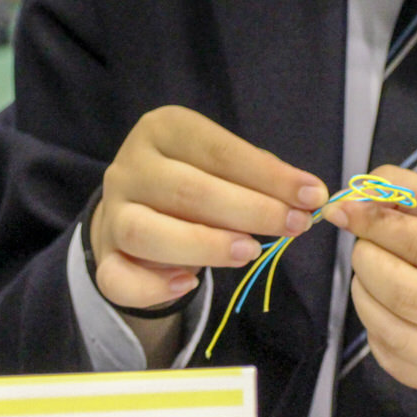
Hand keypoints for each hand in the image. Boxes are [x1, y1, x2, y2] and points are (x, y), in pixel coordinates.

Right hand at [90, 106, 327, 310]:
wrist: (137, 206)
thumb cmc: (194, 178)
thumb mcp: (223, 163)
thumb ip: (259, 175)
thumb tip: (307, 195)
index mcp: (163, 129)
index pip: (217, 150)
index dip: (268, 175)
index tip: (312, 195)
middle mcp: (130, 166)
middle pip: (186, 190)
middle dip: (248, 210)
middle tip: (293, 226)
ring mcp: (111, 212)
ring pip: (144, 231)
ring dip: (203, 244)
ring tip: (249, 253)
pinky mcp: (103, 256)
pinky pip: (116, 278)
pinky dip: (153, 286)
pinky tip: (190, 284)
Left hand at [327, 165, 416, 393]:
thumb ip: (411, 193)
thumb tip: (352, 199)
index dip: (373, 225)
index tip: (346, 210)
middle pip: (407, 294)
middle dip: (368, 262)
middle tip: (364, 243)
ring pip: (396, 335)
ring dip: (365, 297)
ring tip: (370, 274)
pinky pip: (399, 365)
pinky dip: (376, 332)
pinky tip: (385, 308)